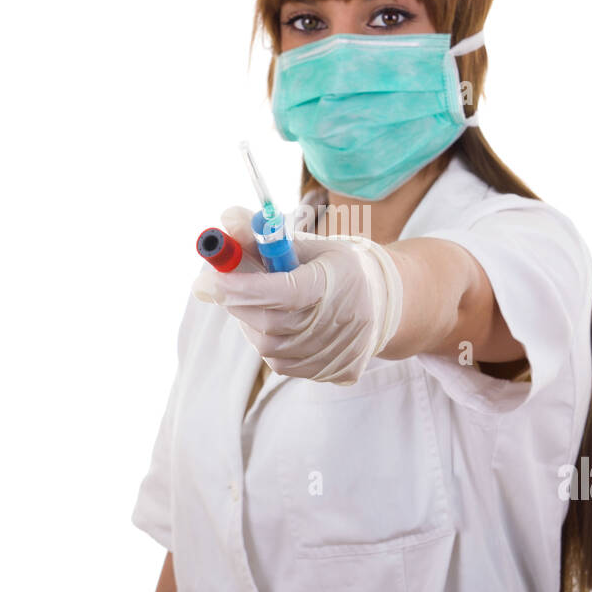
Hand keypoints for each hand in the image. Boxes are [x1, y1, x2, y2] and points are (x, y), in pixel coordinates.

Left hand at [192, 207, 402, 384]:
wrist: (385, 302)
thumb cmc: (338, 266)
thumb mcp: (306, 244)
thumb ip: (263, 236)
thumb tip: (225, 219)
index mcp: (334, 283)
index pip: (282, 291)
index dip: (242, 287)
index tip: (206, 281)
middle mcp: (339, 322)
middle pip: (270, 323)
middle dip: (238, 303)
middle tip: (221, 286)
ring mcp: (339, 352)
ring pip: (270, 347)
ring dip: (253, 324)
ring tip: (261, 303)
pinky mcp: (335, 372)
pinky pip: (283, 364)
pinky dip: (270, 343)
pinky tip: (280, 325)